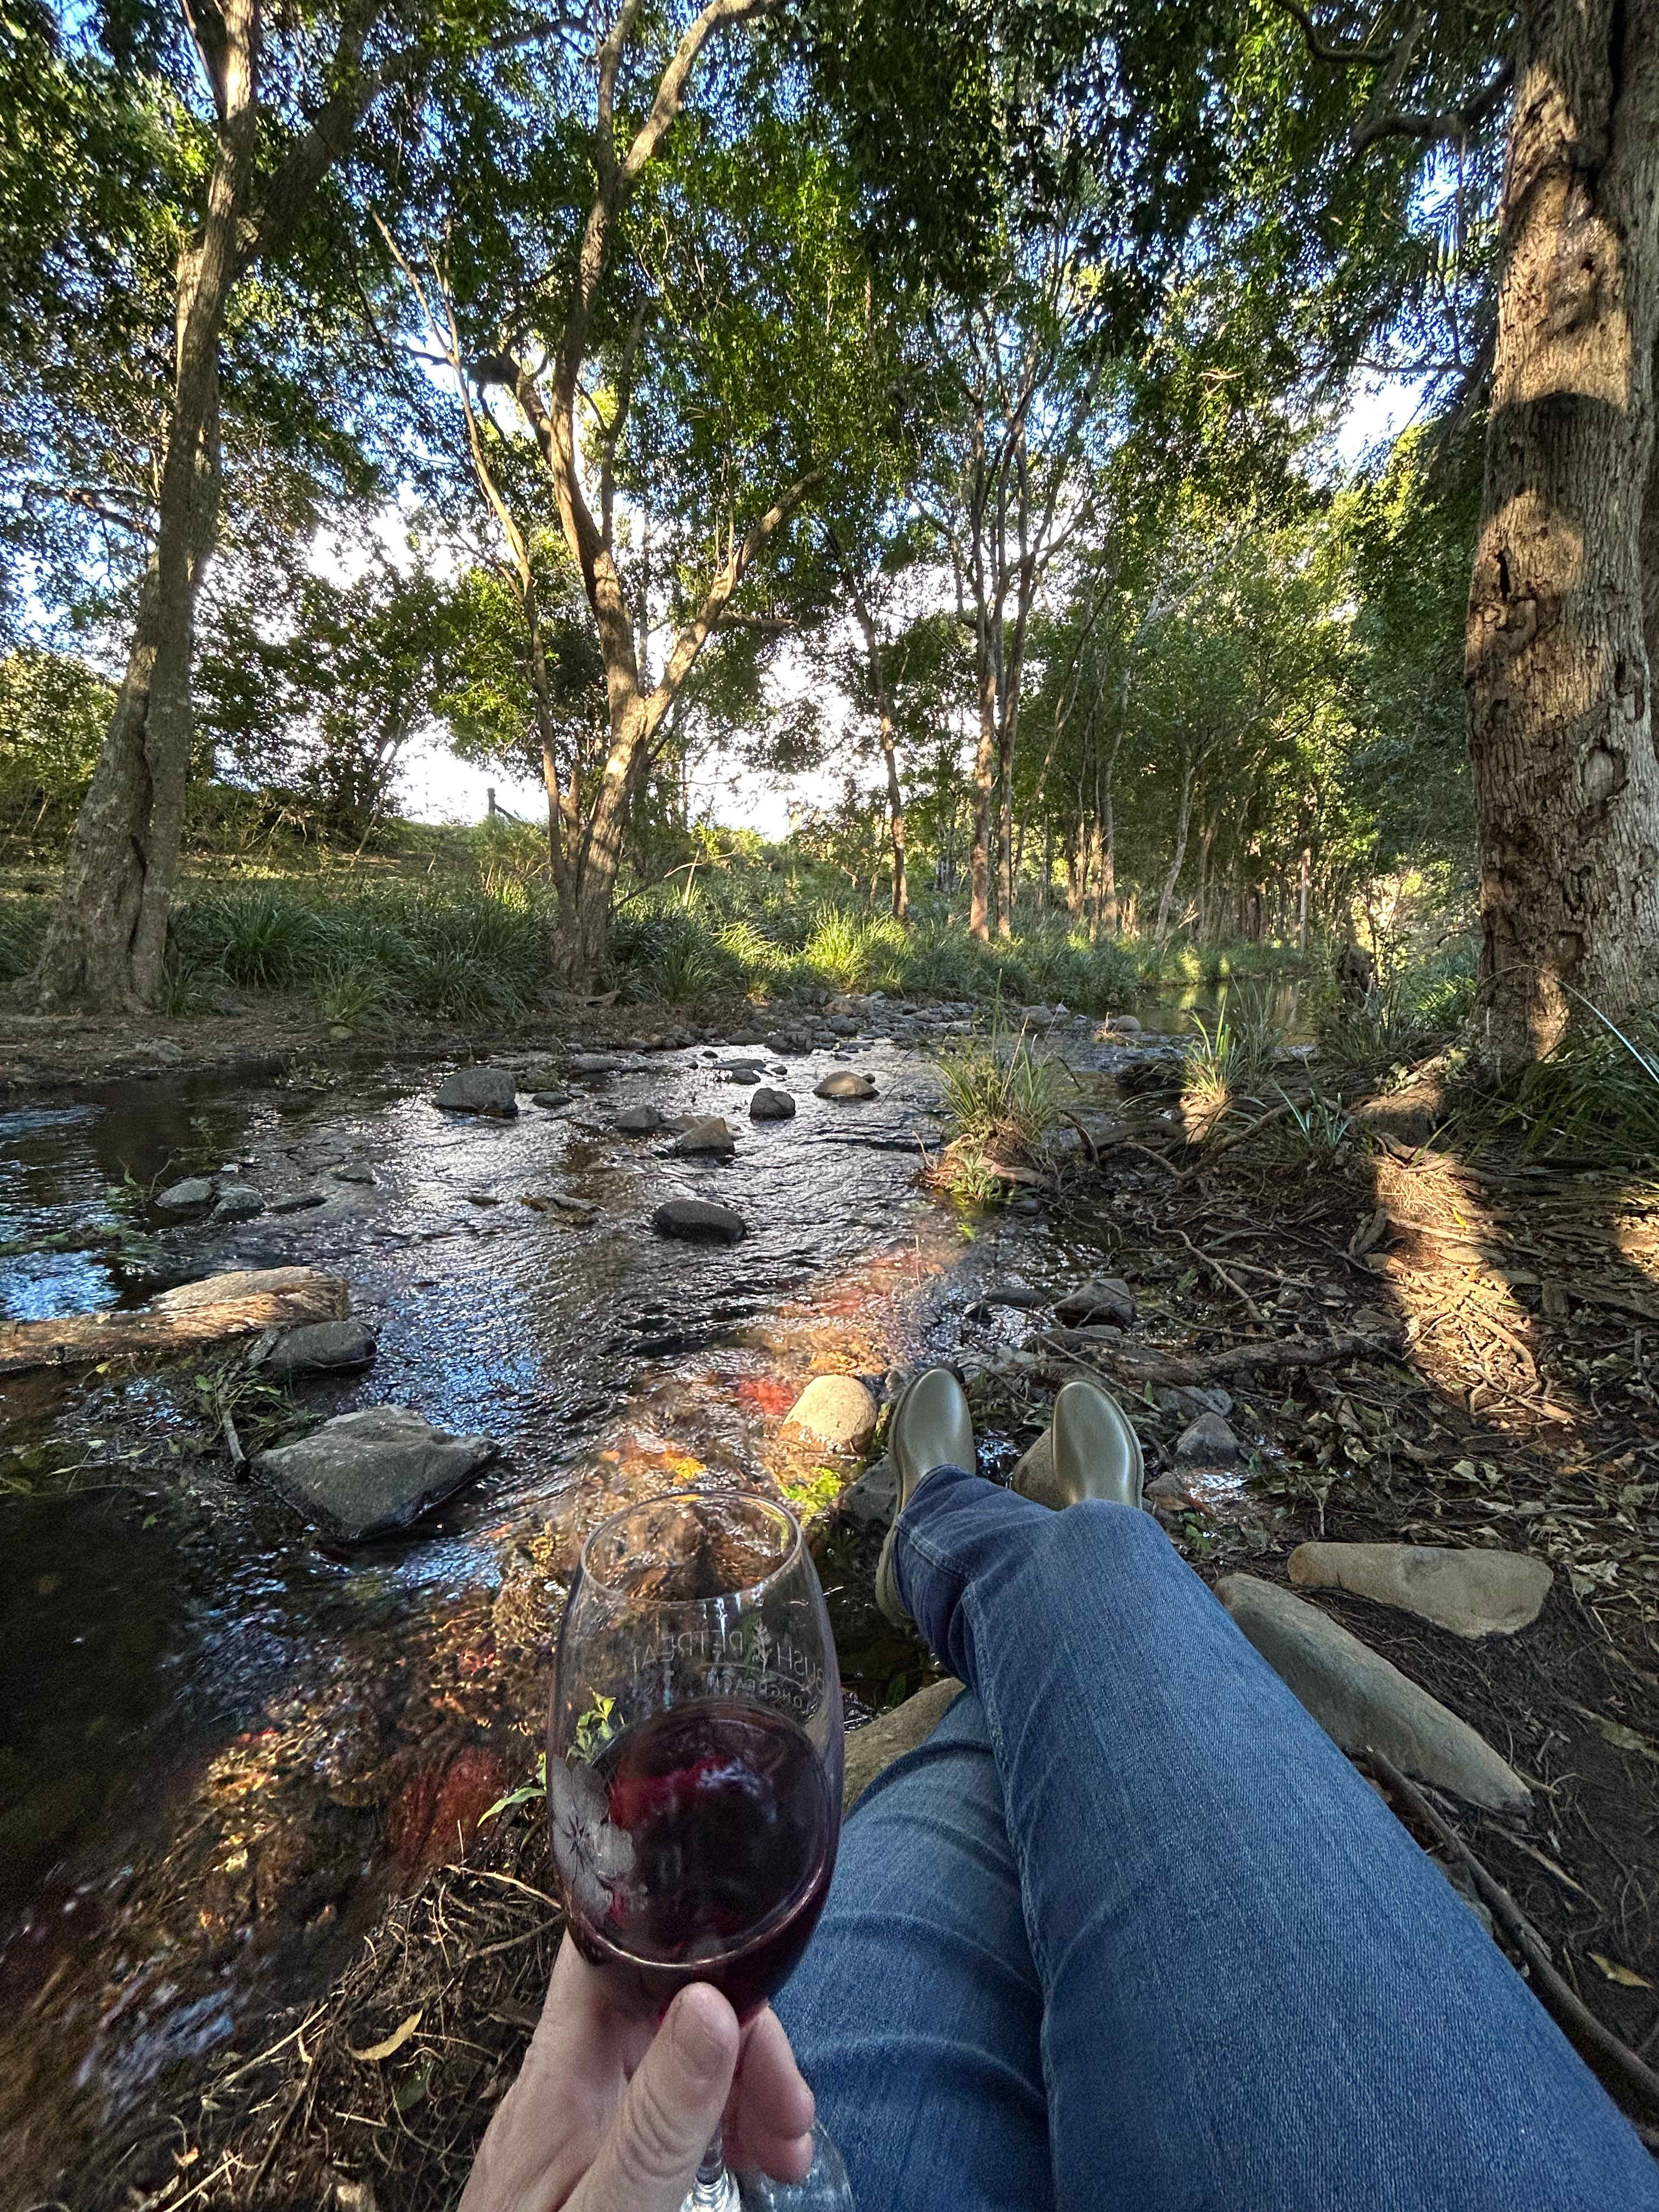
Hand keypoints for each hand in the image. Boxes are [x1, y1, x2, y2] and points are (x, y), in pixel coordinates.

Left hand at [459, 1933, 816, 2211]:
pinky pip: (662, 2102)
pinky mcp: (590, 2149)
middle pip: (663, 1998)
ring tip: (787, 2153)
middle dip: (742, 2035)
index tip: (761, 1989)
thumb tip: (714, 2001)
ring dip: (741, 2081)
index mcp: (562, 2070)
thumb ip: (658, 2122)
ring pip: (674, 2048)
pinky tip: (749, 2159)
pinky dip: (714, 2119)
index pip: (608, 1944)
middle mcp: (566, 2073)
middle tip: (794, 2118)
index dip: (683, 1929)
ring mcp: (577, 2111)